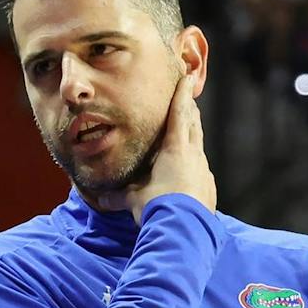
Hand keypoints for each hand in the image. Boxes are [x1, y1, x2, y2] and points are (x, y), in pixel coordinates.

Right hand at [98, 74, 215, 221]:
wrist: (184, 229)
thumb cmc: (157, 206)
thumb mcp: (133, 198)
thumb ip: (116, 195)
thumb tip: (99, 199)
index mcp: (175, 148)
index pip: (179, 114)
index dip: (182, 95)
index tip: (188, 78)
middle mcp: (193, 156)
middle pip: (193, 127)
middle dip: (190, 113)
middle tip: (189, 101)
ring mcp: (203, 172)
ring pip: (198, 148)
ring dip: (192, 139)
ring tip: (188, 133)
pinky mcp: (209, 189)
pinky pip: (201, 171)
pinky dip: (195, 166)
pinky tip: (192, 173)